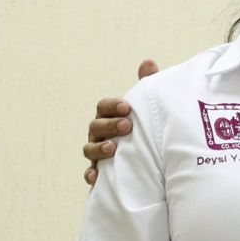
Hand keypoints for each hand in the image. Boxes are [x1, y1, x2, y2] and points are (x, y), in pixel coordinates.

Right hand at [83, 59, 158, 186]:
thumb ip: (146, 87)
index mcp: (110, 117)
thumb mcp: (148, 111)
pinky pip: (89, 175)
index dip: (112, 106)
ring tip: (112, 149)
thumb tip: (148, 62)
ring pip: (89, 149)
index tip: (127, 107)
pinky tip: (96, 177)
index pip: (103, 107)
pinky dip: (90, 175)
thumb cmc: (145, 132)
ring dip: (99, 148)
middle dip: (110, 125)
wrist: (150, 166)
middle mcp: (100, 134)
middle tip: (128, 126)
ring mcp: (97, 154)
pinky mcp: (101, 176)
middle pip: (96, 126)